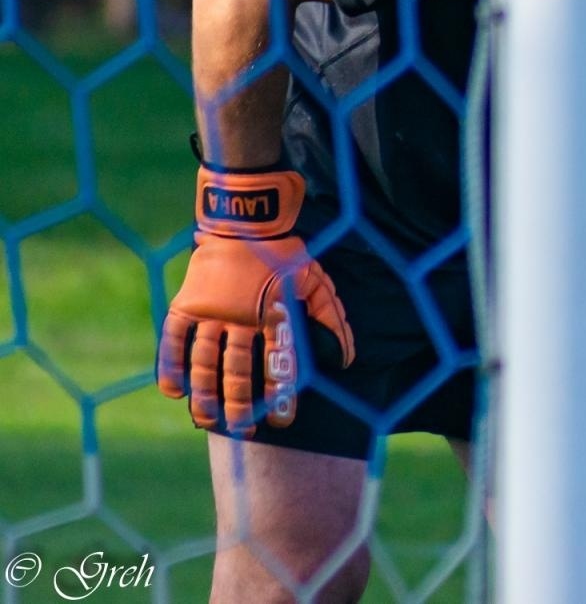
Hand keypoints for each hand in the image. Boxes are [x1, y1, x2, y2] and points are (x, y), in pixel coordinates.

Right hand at [156, 168, 354, 436]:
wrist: (248, 219)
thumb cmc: (288, 253)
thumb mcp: (317, 281)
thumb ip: (332, 320)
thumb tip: (348, 359)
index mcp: (275, 314)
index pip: (279, 363)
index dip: (281, 394)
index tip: (282, 421)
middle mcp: (242, 318)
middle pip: (238, 370)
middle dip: (242, 404)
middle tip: (244, 430)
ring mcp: (212, 311)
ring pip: (205, 361)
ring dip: (205, 394)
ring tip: (207, 421)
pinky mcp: (187, 303)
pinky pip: (174, 340)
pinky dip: (172, 365)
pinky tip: (173, 391)